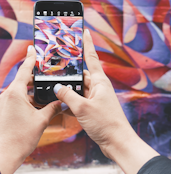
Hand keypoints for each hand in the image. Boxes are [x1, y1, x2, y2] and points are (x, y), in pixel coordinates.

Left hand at [0, 46, 61, 173]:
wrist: (3, 154)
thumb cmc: (21, 137)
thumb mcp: (41, 121)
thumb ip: (53, 108)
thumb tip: (62, 102)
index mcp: (16, 93)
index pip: (25, 70)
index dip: (30, 57)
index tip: (32, 47)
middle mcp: (8, 94)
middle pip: (23, 79)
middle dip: (35, 76)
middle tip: (46, 72)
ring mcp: (5, 102)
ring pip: (21, 90)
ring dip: (32, 90)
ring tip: (45, 91)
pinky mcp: (5, 109)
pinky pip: (18, 98)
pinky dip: (28, 98)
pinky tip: (38, 103)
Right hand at [54, 29, 158, 173]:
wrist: (116, 142)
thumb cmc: (105, 123)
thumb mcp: (82, 107)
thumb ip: (67, 95)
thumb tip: (57, 87)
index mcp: (99, 82)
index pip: (91, 57)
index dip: (87, 43)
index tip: (85, 31)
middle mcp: (98, 87)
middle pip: (81, 73)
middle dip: (70, 70)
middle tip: (57, 65)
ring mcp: (95, 97)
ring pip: (79, 87)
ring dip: (69, 88)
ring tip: (55, 85)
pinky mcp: (93, 107)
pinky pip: (79, 99)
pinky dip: (71, 100)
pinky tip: (62, 103)